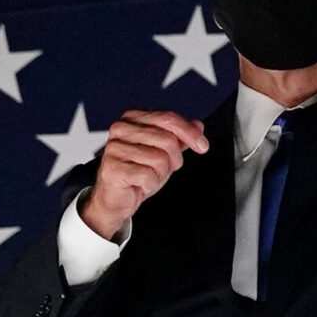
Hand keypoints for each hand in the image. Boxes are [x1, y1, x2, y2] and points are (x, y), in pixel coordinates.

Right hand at [81, 110, 207, 239]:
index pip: (168, 118)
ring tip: (148, 176)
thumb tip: (198, 124)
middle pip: (168, 140)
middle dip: (174, 159)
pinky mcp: (112, 168)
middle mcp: (120, 129)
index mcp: (132, 118)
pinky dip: (150, 184)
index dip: (190, 133)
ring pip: (160, 159)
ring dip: (161, 173)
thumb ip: (180, 136)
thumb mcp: (164, 151)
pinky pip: (148, 175)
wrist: (116, 198)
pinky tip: (140, 184)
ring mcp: (114, 148)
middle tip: (164, 168)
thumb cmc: (137, 171)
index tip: (203, 146)